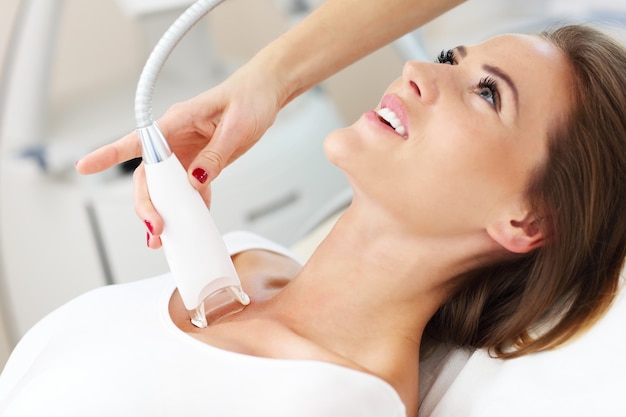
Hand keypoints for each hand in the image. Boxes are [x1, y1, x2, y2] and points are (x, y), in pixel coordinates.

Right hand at [76, 62, 284, 247]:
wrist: (264, 97)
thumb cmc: (248, 100)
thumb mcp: (236, 127)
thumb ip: (214, 154)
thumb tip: (195, 181)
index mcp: (177, 121)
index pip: (138, 140)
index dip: (109, 154)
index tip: (85, 167)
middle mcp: (176, 138)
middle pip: (149, 175)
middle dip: (148, 203)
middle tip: (155, 228)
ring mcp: (187, 153)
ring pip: (166, 187)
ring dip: (163, 212)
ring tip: (162, 238)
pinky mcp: (201, 163)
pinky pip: (189, 190)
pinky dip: (189, 209)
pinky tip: (190, 224)